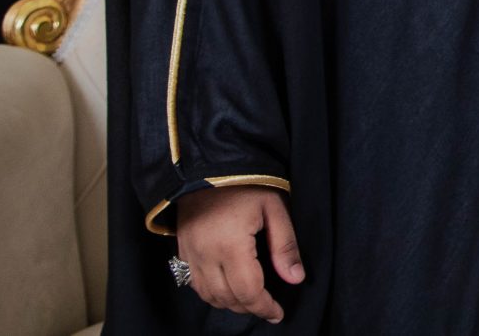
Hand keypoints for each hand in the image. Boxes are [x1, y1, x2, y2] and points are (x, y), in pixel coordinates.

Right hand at [173, 184, 303, 322]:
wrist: (208, 164)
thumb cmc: (247, 182)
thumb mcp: (274, 207)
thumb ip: (284, 245)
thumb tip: (295, 278)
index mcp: (230, 245)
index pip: (248, 291)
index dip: (265, 307)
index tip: (278, 313)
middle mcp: (205, 255)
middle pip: (227, 298)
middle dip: (249, 308)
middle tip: (268, 308)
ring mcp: (190, 253)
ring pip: (208, 295)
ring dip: (230, 303)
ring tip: (251, 301)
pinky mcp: (182, 249)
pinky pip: (195, 283)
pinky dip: (212, 293)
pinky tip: (227, 289)